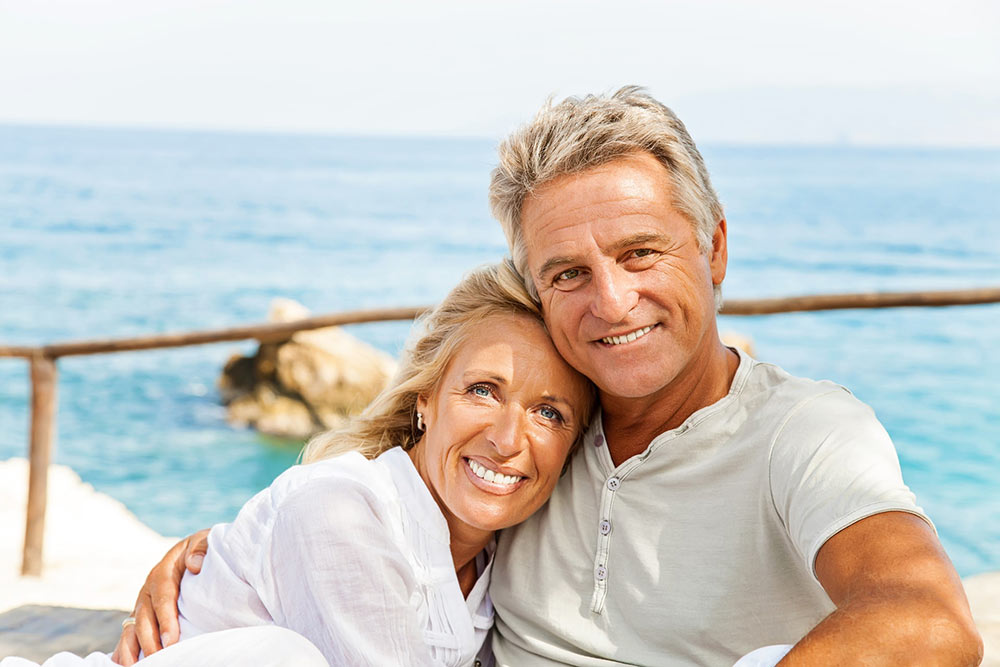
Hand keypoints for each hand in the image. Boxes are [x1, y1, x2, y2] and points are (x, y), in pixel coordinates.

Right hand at [111, 529, 209, 664]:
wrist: (193, 552)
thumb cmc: (201, 550)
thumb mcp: (203, 541)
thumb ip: (200, 548)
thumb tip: (195, 564)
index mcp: (162, 572)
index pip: (163, 597)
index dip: (165, 619)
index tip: (171, 639)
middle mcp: (147, 591)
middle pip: (144, 617)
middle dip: (150, 640)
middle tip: (160, 658)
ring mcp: (142, 605)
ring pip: (132, 628)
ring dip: (133, 648)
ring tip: (137, 665)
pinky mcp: (141, 617)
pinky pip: (129, 635)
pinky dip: (124, 650)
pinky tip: (125, 664)